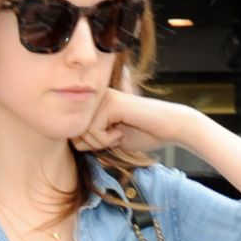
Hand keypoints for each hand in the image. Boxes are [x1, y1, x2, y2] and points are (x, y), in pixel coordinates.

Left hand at [74, 87, 196, 157]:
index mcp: (96, 103)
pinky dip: (107, 139)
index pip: (75, 129)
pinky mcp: (110, 102)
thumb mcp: (110, 140)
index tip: (108, 142)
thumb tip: (71, 141)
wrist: (168, 128)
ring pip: (83, 130)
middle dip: (93, 144)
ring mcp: (103, 97)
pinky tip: (122, 132)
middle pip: (75, 130)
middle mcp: (97, 96)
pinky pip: (94, 129)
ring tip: (118, 135)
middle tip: (113, 140)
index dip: (89, 144)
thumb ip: (91, 138)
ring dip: (101, 142)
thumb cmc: (143, 134)